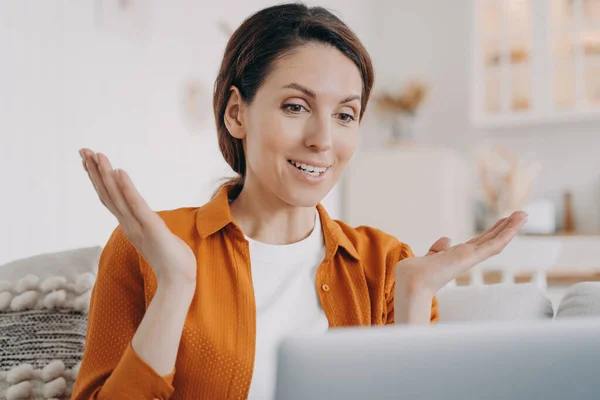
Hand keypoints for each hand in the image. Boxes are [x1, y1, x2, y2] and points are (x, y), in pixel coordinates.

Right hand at [79, 149, 196, 287]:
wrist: (180, 281)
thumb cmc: (173, 263)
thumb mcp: (158, 240)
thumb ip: (150, 231)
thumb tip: (151, 226)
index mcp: (130, 226)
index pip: (110, 199)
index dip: (99, 180)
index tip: (89, 162)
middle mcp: (129, 225)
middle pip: (107, 194)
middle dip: (95, 172)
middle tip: (83, 150)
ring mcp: (138, 226)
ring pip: (116, 197)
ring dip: (106, 175)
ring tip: (97, 154)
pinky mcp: (151, 227)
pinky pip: (136, 205)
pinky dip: (127, 188)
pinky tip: (120, 172)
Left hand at [395, 211, 527, 294]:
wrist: (411, 283)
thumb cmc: (413, 274)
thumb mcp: (427, 257)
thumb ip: (437, 249)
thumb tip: (446, 238)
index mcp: (456, 257)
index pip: (478, 243)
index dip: (491, 233)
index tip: (501, 223)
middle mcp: (466, 257)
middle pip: (490, 239)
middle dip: (505, 227)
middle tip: (520, 215)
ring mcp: (470, 258)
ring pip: (496, 241)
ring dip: (510, 227)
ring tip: (523, 214)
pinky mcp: (472, 257)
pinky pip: (494, 244)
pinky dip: (507, 233)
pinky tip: (517, 222)